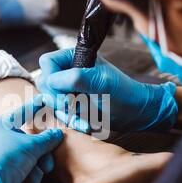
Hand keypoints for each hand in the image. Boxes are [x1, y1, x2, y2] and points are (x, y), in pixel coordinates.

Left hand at [0, 97, 63, 182]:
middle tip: (49, 161)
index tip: (43, 100)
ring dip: (33, 161)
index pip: (22, 112)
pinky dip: (22, 169)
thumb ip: (47, 139)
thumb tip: (57, 133)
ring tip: (41, 171)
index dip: (35, 107)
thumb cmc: (8, 160)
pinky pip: (10, 164)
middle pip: (22, 137)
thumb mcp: (32, 147)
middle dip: (39, 149)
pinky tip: (29, 178)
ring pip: (18, 152)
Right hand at [38, 49, 177, 131]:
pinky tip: (85, 125)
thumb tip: (51, 81)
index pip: (47, 62)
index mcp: (74, 57)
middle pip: (45, 83)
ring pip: (50, 100)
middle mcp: (69, 71)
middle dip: (58, 100)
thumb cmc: (124, 93)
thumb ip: (77, 78)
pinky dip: (71, 121)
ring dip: (66, 114)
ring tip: (84, 120)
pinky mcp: (72, 104)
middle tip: (72, 107)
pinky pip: (60, 113)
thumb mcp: (102, 83)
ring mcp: (69, 88)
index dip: (52, 79)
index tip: (65, 94)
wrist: (137, 113)